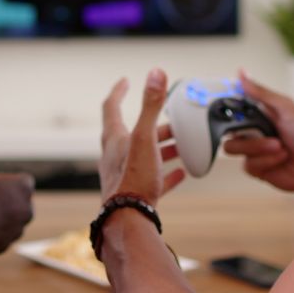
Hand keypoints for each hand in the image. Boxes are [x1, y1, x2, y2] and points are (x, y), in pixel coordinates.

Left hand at [98, 68, 185, 205]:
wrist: (129, 219)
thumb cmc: (133, 177)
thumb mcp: (145, 137)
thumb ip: (151, 105)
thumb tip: (156, 73)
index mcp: (114, 139)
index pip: (111, 107)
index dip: (118, 92)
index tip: (125, 81)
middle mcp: (116, 155)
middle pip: (134, 133)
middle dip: (155, 125)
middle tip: (173, 120)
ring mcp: (125, 175)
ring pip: (145, 156)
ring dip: (163, 149)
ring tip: (182, 145)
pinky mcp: (136, 193)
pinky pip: (153, 179)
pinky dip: (167, 174)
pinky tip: (181, 173)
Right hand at [222, 70, 293, 196]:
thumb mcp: (285, 107)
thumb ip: (261, 92)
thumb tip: (242, 73)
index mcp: (256, 114)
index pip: (230, 107)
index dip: (224, 108)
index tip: (224, 108)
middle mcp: (251, 131)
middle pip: (225, 129)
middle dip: (247, 132)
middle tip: (262, 131)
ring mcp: (252, 150)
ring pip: (233, 147)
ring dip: (258, 147)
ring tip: (278, 146)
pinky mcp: (255, 167)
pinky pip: (247, 164)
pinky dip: (266, 161)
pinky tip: (280, 158)